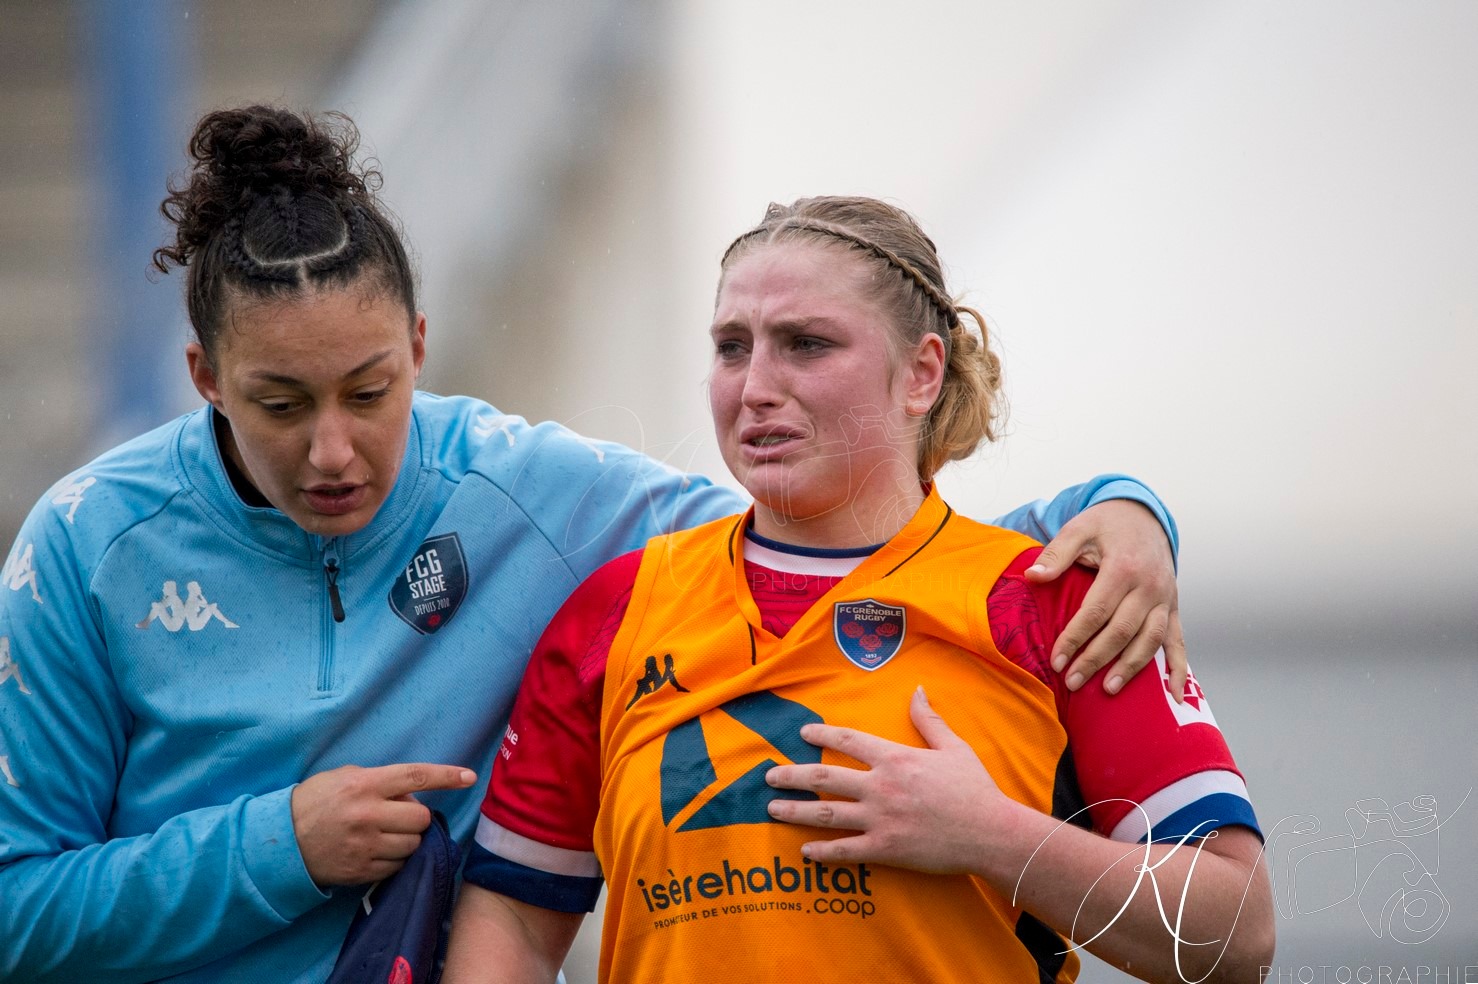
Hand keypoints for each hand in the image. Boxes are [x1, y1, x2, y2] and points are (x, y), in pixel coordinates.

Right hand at [291, 762, 476, 885]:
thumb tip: (411, 791)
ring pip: (413, 844)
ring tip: (385, 833)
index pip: (415, 776)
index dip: (446, 775)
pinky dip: (394, 859)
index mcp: (364, 785)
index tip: (469, 776)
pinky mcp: (362, 871)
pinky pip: (398, 866)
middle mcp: (367, 814)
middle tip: (397, 815)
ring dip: (407, 839)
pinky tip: (376, 851)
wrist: (280, 842)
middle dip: (415, 816)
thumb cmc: (316, 802)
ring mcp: (366, 846)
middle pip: (420, 816)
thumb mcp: (344, 777)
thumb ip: (379, 780)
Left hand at [763, 688, 1007, 873]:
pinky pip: (846, 850)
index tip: (802, 734)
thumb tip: (918, 689)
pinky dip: (823, 852)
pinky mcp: (886, 849)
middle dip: (792, 775)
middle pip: (825, 777)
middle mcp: (880, 786)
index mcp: (895, 758)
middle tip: (769, 775)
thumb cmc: (974, 788)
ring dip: (795, 811)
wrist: (991, 832)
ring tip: (772, 809)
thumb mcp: (953, 747)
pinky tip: (804, 852)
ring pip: (827, 814)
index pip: (848, 741)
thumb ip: (929, 719)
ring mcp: (880, 819)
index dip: (822, 735)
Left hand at [1025, 499, 1185, 698]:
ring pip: (1150, 640)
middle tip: (1072, 681)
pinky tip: (1174, 695)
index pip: (1097, 611)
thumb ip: (1056, 554)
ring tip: (1108, 689)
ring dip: (1130, 667)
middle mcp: (1150, 586)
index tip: (1056, 660)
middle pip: (1122, 631)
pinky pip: (1179, 642)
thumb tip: (1032, 576)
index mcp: (1124, 567)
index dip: (1075, 638)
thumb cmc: (1105, 525)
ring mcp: (1166, 599)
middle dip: (1096, 659)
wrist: (1143, 515)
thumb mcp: (1078, 529)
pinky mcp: (1174, 607)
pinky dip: (1178, 669)